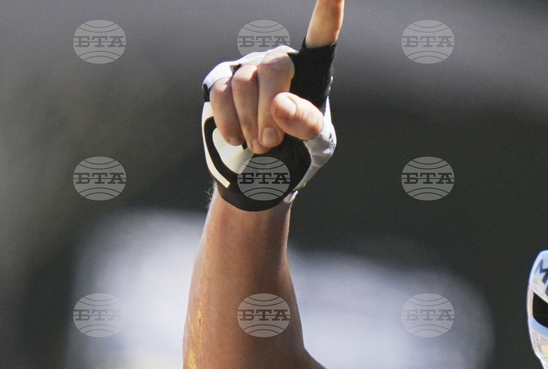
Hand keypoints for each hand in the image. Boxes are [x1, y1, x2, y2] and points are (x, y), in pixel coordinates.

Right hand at [206, 0, 343, 153]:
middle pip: (273, 70)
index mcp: (312, 72)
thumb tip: (280, 104)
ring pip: (244, 84)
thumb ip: (307, 125)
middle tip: (271, 144)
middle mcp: (280, 62)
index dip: (327, 13)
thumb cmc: (300, 153)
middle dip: (269, 111)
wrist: (263, 174)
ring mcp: (248, 68)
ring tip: (259, 147)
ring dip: (250, 121)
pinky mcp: (221, 80)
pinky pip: (220, 93)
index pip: (321, 37)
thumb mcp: (316, 145)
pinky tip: (237, 139)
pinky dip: (229, 120)